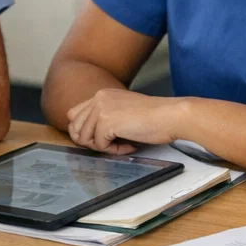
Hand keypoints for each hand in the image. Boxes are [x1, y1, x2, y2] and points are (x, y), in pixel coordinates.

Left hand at [66, 89, 185, 155]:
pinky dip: (115, 150)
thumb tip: (86, 137)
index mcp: (102, 94)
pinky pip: (100, 146)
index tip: (104, 138)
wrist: (171, 116)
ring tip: (123, 144)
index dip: (86, 132)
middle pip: (75, 128)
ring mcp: (101, 108)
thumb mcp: (124, 111)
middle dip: (91, 141)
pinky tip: (131, 144)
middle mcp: (98, 98)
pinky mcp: (106, 121)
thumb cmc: (155, 117)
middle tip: (113, 144)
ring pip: (84, 139)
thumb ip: (105, 118)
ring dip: (103, 147)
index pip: (75, 115)